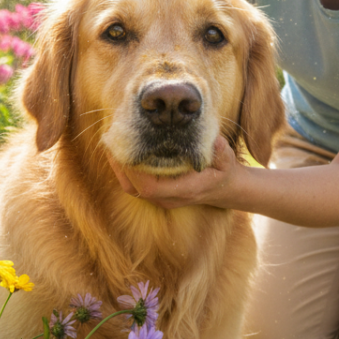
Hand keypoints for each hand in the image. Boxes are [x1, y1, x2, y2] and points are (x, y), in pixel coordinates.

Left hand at [108, 136, 239, 209]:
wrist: (224, 189)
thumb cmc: (224, 171)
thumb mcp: (227, 159)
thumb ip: (220, 150)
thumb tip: (214, 142)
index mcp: (183, 191)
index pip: (150, 187)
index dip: (135, 171)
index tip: (127, 148)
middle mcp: (168, 199)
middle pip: (134, 187)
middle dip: (120, 164)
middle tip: (111, 139)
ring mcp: (161, 198)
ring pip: (130, 187)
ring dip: (119, 166)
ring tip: (111, 143)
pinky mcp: (156, 193)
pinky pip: (134, 184)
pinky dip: (125, 168)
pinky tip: (120, 150)